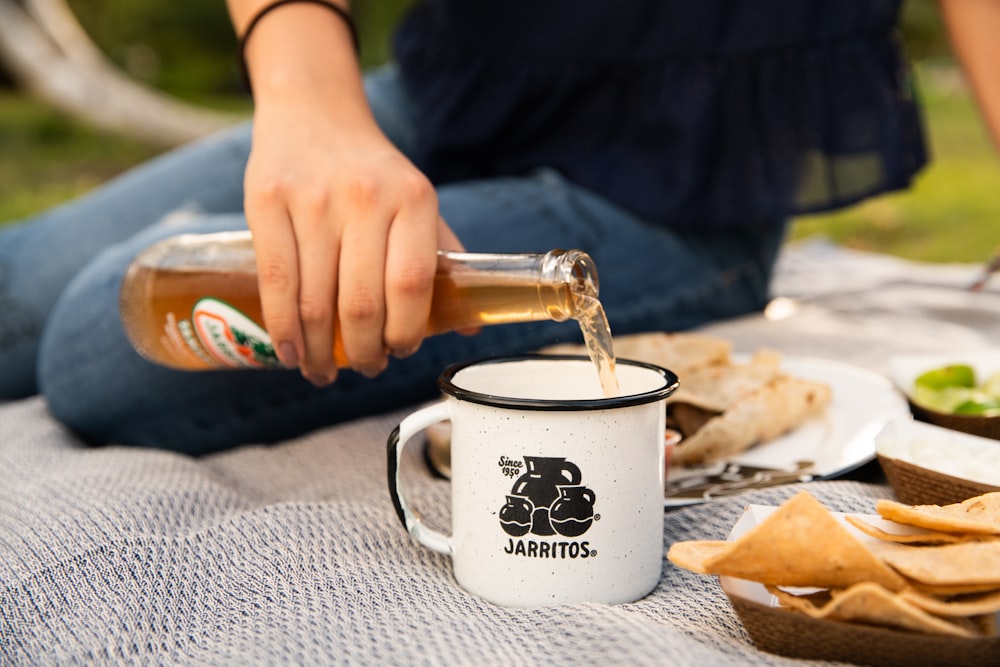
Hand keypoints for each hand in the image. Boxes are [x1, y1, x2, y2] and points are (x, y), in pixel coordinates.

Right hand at [244, 100, 462, 385]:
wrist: (314, 111)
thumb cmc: (373, 172)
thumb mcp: (417, 201)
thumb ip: (443, 259)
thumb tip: (468, 325)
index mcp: (413, 199)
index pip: (412, 285)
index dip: (406, 331)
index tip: (401, 351)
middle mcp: (365, 198)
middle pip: (362, 303)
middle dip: (363, 352)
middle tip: (365, 367)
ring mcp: (313, 199)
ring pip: (315, 301)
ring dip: (319, 352)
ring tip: (324, 370)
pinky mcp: (267, 201)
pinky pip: (276, 282)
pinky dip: (282, 329)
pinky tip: (290, 351)